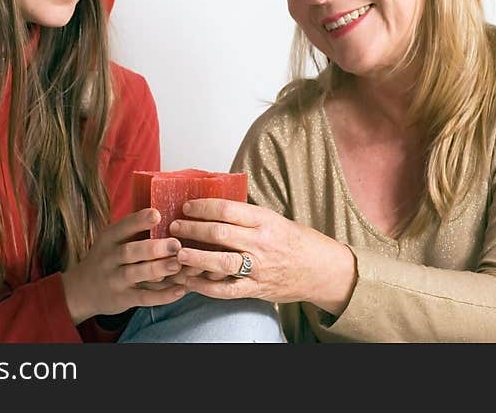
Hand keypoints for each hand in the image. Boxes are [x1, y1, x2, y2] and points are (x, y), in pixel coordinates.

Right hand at [61, 208, 186, 324]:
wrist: (81, 291)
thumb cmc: (106, 259)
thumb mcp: (111, 241)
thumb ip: (133, 231)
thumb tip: (166, 216)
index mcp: (109, 239)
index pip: (123, 227)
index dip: (139, 221)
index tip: (157, 214)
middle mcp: (110, 258)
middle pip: (130, 251)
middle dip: (153, 248)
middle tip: (175, 244)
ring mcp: (115, 280)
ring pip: (136, 274)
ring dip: (157, 269)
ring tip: (177, 265)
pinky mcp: (123, 299)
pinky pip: (143, 297)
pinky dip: (162, 296)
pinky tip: (180, 290)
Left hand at [169, 199, 356, 315]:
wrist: (321, 270)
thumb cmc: (296, 241)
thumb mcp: (275, 219)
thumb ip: (247, 216)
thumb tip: (213, 207)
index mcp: (265, 221)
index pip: (227, 210)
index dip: (203, 207)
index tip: (188, 206)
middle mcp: (261, 243)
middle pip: (219, 233)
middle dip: (192, 229)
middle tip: (174, 226)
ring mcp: (259, 268)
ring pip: (220, 262)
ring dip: (195, 257)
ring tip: (177, 252)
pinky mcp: (256, 289)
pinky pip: (226, 289)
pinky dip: (205, 286)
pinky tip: (190, 280)